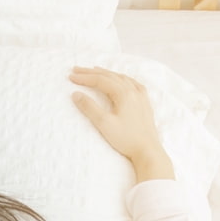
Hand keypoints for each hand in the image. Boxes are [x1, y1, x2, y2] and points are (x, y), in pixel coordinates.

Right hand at [70, 66, 173, 181]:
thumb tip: (76, 94)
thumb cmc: (127, 139)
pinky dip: (122, 78)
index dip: (84, 78)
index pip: (100, 80)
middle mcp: (133, 91)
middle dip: (92, 72)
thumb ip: (89, 108)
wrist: (148, 151)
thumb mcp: (104, 124)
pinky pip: (132, 83)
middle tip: (77, 69)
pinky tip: (121, 79)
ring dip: (106, 73)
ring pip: (121, 78)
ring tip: (95, 70)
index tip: (71, 77)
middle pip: (110, 76)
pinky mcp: (145, 103)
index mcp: (124, 94)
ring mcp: (141, 96)